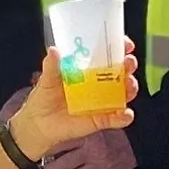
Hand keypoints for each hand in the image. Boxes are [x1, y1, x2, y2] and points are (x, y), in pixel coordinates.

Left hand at [2, 50, 135, 162]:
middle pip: (122, 71)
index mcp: (89, 68)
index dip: (120, 48)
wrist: (38, 124)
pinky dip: (124, 116)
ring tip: (128, 85)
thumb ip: (52, 66)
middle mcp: (100, 83)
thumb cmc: (44, 98)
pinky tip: (125, 114)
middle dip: (129, 65)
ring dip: (131, 87)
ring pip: (125, 92)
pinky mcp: (101, 119)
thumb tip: (54, 50)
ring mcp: (103, 101)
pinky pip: (118, 118)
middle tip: (127, 63)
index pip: (109, 54)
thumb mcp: (47, 79)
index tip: (124, 44)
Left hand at [33, 127, 135, 168]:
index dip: (46, 148)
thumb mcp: (97, 120)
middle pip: (64, 163)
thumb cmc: (116, 128)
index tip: (33, 153)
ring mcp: (98, 165)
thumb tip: (60, 122)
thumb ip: (80, 123)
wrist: (140, 138)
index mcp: (86, 135)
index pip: (62, 143)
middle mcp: (90, 151)